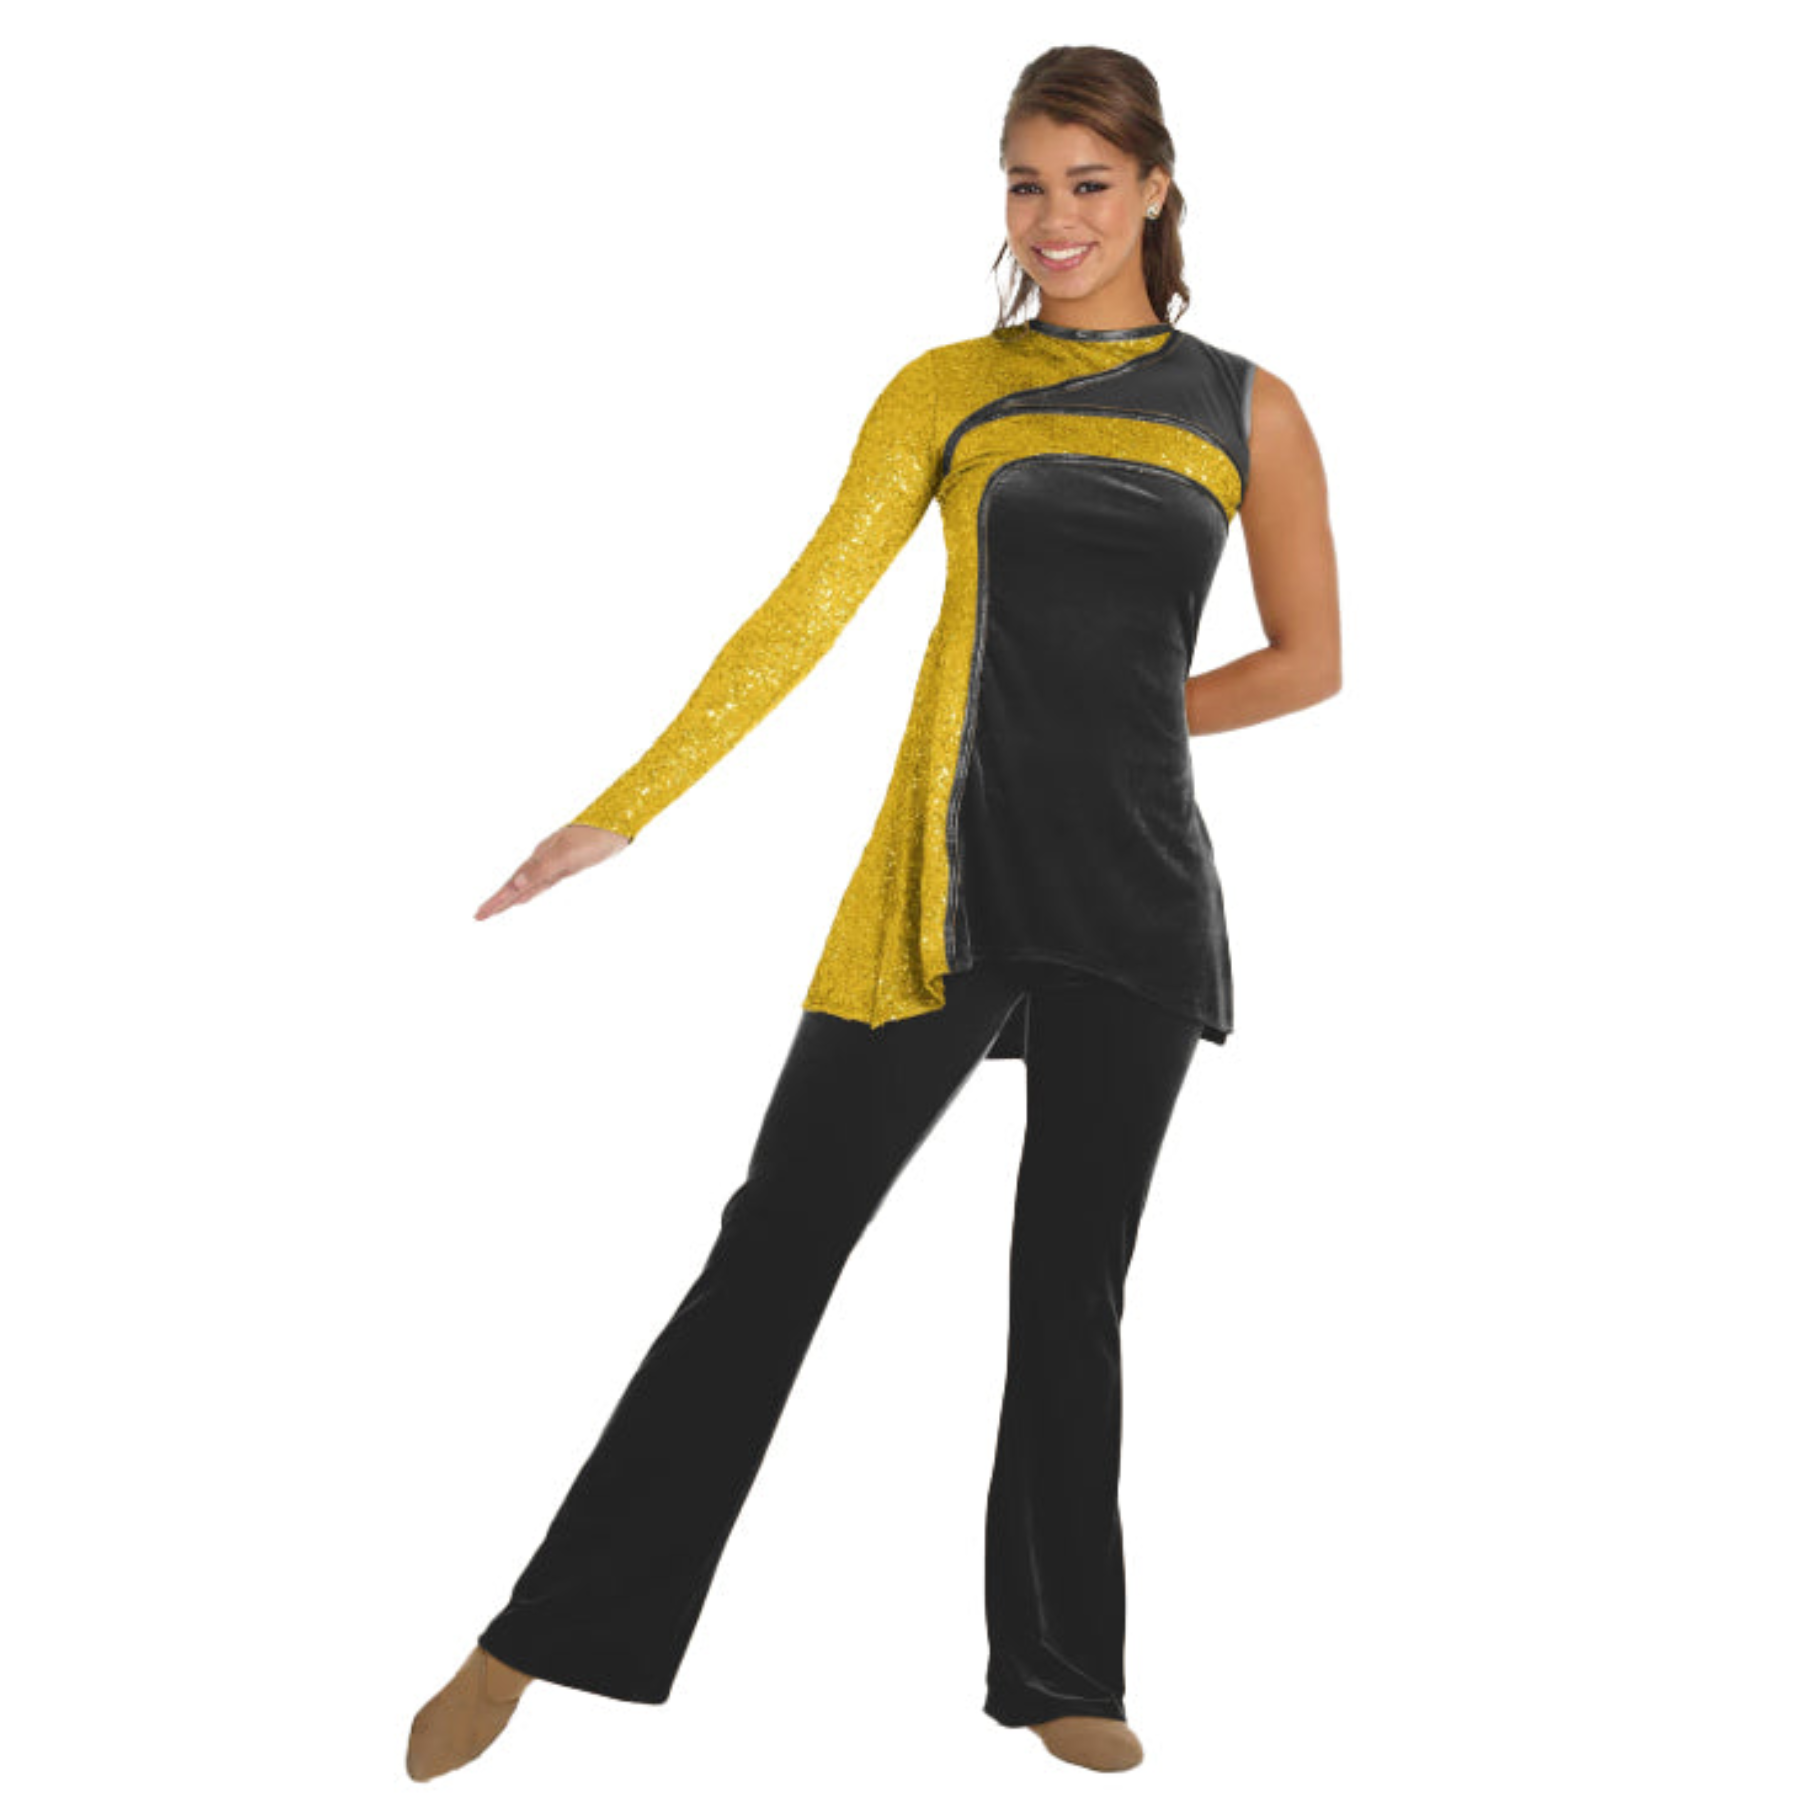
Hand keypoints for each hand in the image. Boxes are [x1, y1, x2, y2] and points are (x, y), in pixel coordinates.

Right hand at [474, 824, 628, 919]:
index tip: (479, 915)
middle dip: (498, 901)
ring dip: (511, 897)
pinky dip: (530, 891)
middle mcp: (542, 859)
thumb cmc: (593, 839)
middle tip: (479, 916)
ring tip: (497, 909)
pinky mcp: (567, 865)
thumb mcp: (566, 855)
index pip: (512, 885)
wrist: (616, 824)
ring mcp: (554, 862)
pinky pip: (541, 883)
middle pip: (515, 885)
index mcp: (539, 858)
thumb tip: (514, 884)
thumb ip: (540, 869)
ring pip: (527, 885)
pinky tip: (526, 896)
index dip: (497, 901)